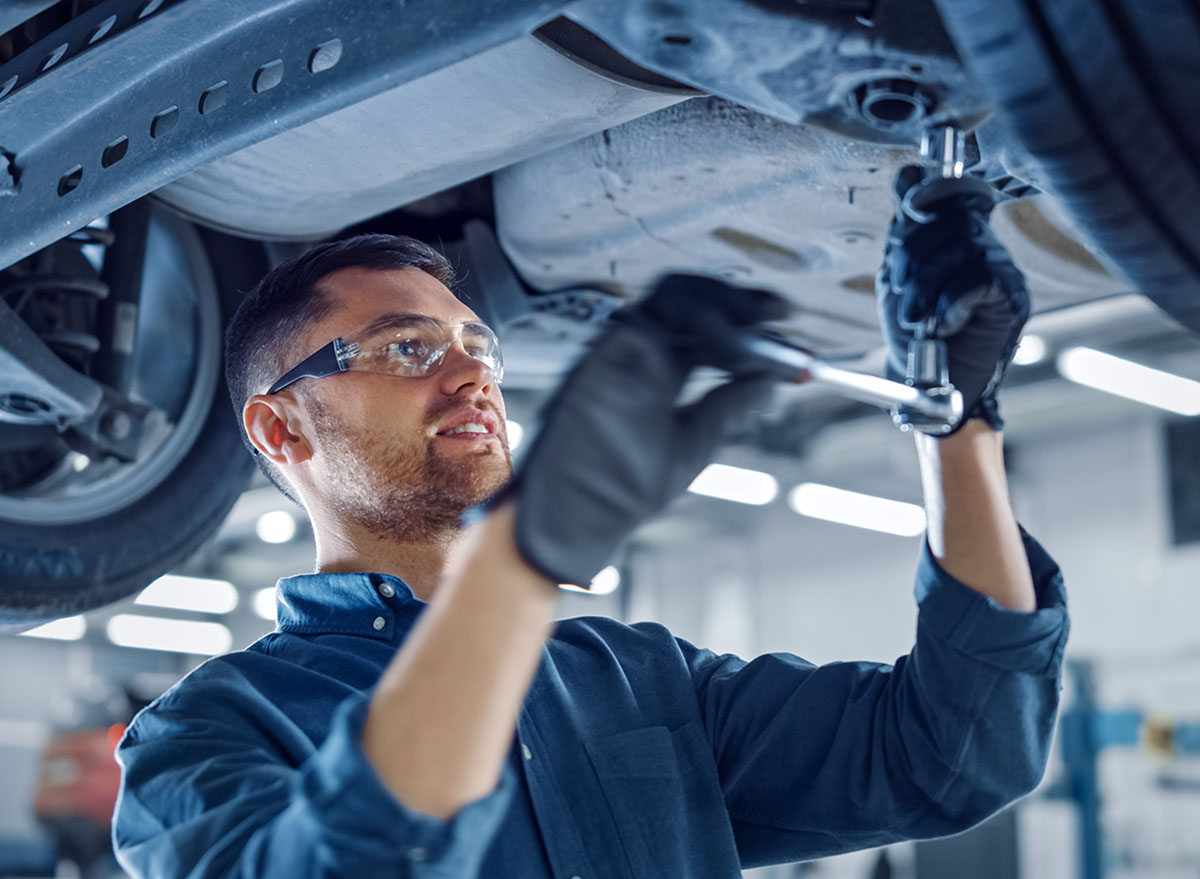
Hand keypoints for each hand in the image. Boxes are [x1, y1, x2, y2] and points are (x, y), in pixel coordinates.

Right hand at [494, 274, 788, 586]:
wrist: (578, 516)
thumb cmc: (622, 488)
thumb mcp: (693, 444)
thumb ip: (729, 407)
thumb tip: (773, 380)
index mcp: (661, 372)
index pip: (707, 329)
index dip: (747, 322)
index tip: (785, 324)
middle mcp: (641, 354)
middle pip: (695, 302)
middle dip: (741, 302)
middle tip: (779, 312)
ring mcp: (621, 351)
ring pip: (675, 296)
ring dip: (722, 307)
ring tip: (755, 334)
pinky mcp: (605, 353)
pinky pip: (654, 315)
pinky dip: (698, 322)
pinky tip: (728, 350)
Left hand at [876, 165, 1030, 432]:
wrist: (932, 387)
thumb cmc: (914, 336)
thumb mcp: (898, 278)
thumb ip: (904, 232)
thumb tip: (910, 173)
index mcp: (954, 237)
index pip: (952, 190)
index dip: (931, 192)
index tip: (910, 209)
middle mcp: (982, 246)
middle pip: (949, 219)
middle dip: (912, 257)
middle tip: (901, 295)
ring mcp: (1001, 268)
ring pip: (962, 247)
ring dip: (925, 288)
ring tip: (915, 319)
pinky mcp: (1012, 296)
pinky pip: (978, 279)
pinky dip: (950, 305)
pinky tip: (941, 326)